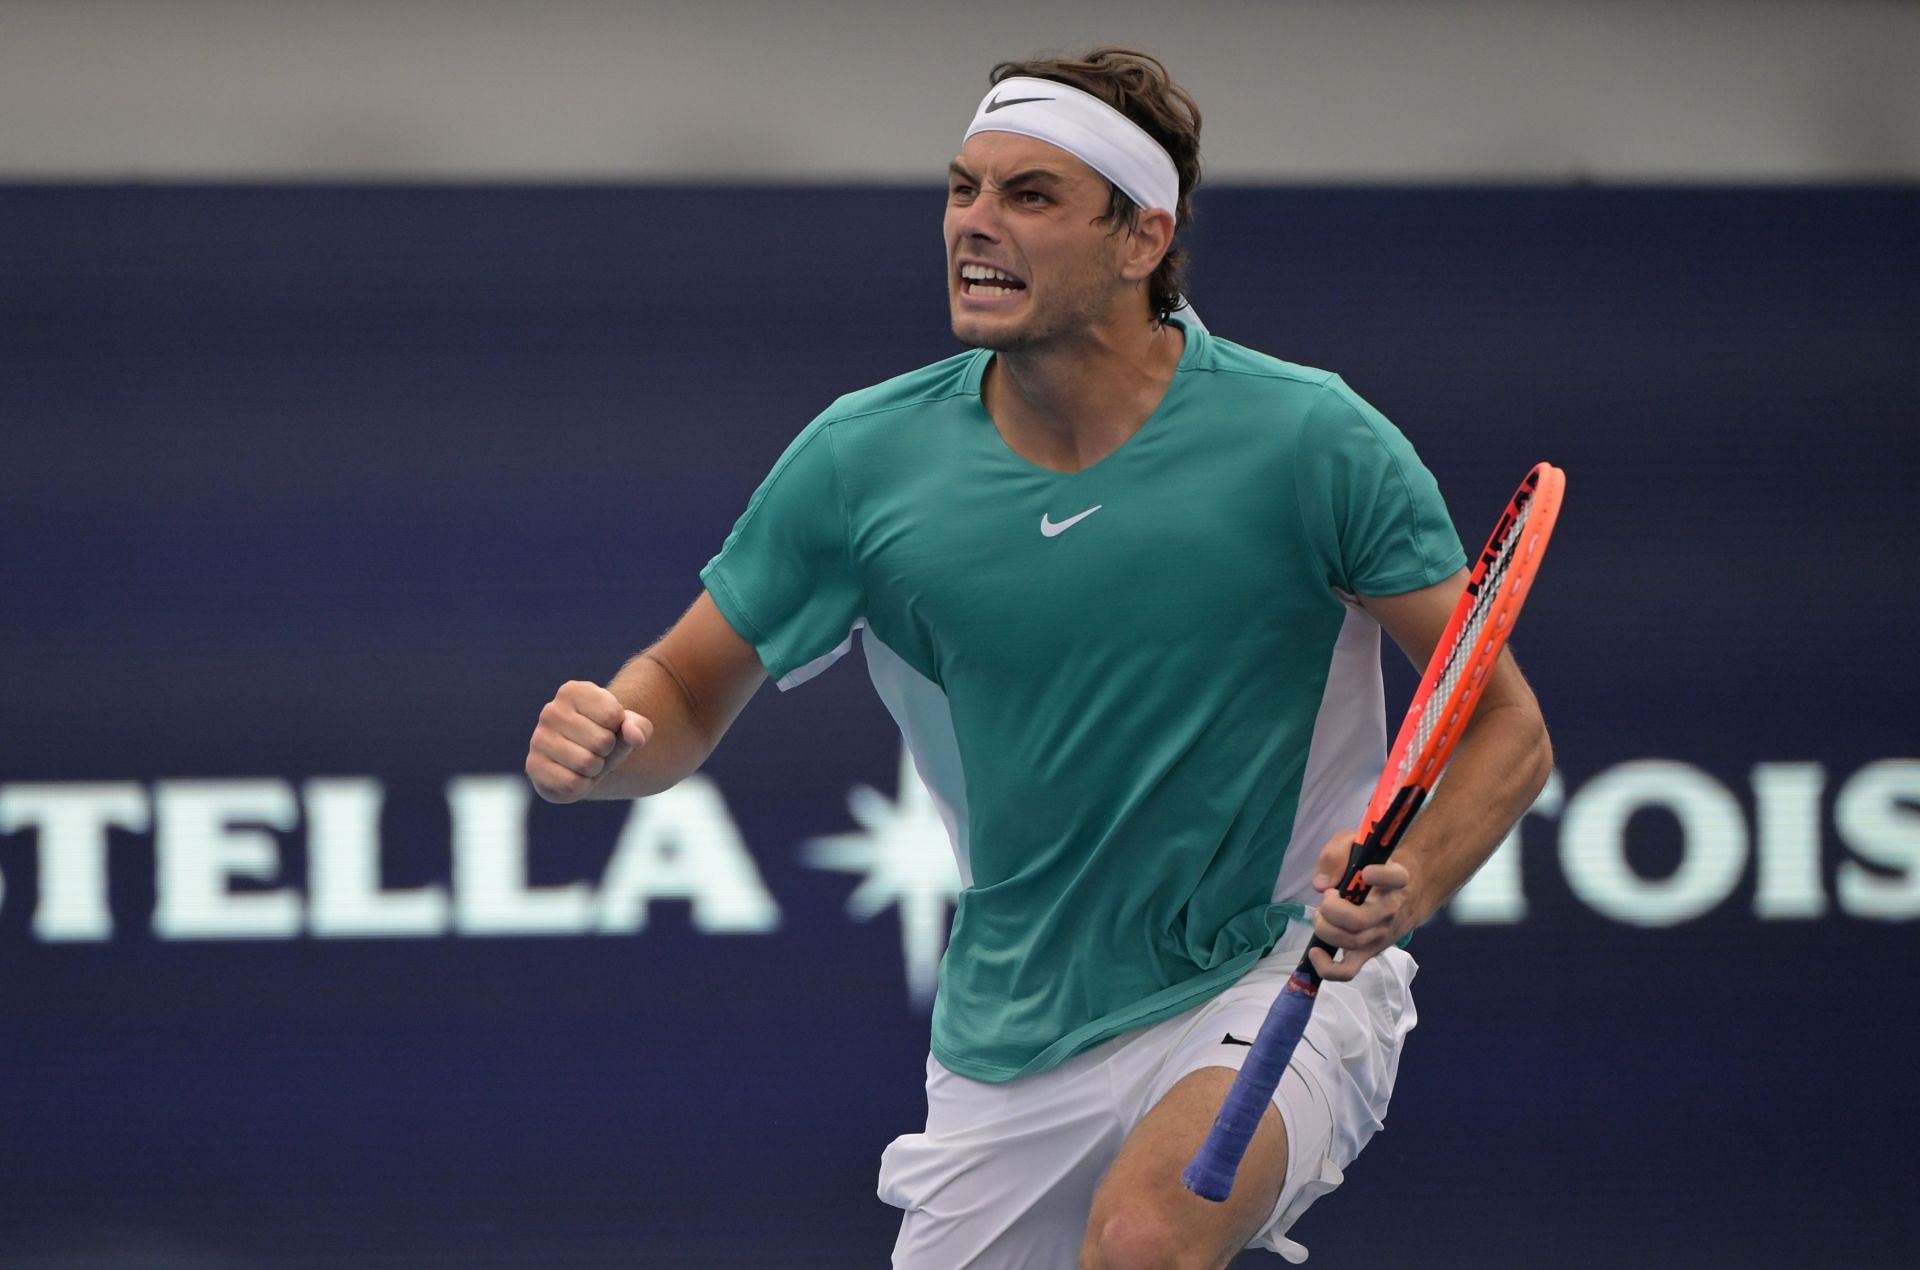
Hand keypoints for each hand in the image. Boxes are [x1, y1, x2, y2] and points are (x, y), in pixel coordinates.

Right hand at [525, 680, 652, 802]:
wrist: (581, 762)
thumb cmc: (606, 735)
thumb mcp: (628, 727)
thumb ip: (638, 727)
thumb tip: (637, 738)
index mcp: (573, 691)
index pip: (613, 715)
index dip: (618, 729)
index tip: (608, 728)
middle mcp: (551, 711)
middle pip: (602, 741)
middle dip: (607, 752)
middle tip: (597, 750)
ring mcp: (538, 738)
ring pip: (587, 764)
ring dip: (595, 770)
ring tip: (587, 761)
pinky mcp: (533, 766)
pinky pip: (572, 784)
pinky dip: (582, 785)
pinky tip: (574, 775)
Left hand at [1306, 830, 1416, 982]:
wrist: (1402, 895)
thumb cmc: (1372, 866)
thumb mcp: (1355, 845)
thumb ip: (1336, 855)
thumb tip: (1321, 885)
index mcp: (1396, 880)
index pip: (1396, 878)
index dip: (1380, 875)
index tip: (1366, 872)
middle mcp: (1391, 910)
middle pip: (1357, 921)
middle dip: (1330, 909)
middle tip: (1329, 896)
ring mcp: (1381, 935)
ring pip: (1349, 942)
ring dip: (1324, 927)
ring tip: (1322, 913)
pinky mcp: (1368, 952)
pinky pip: (1348, 971)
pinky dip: (1327, 967)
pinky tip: (1315, 951)